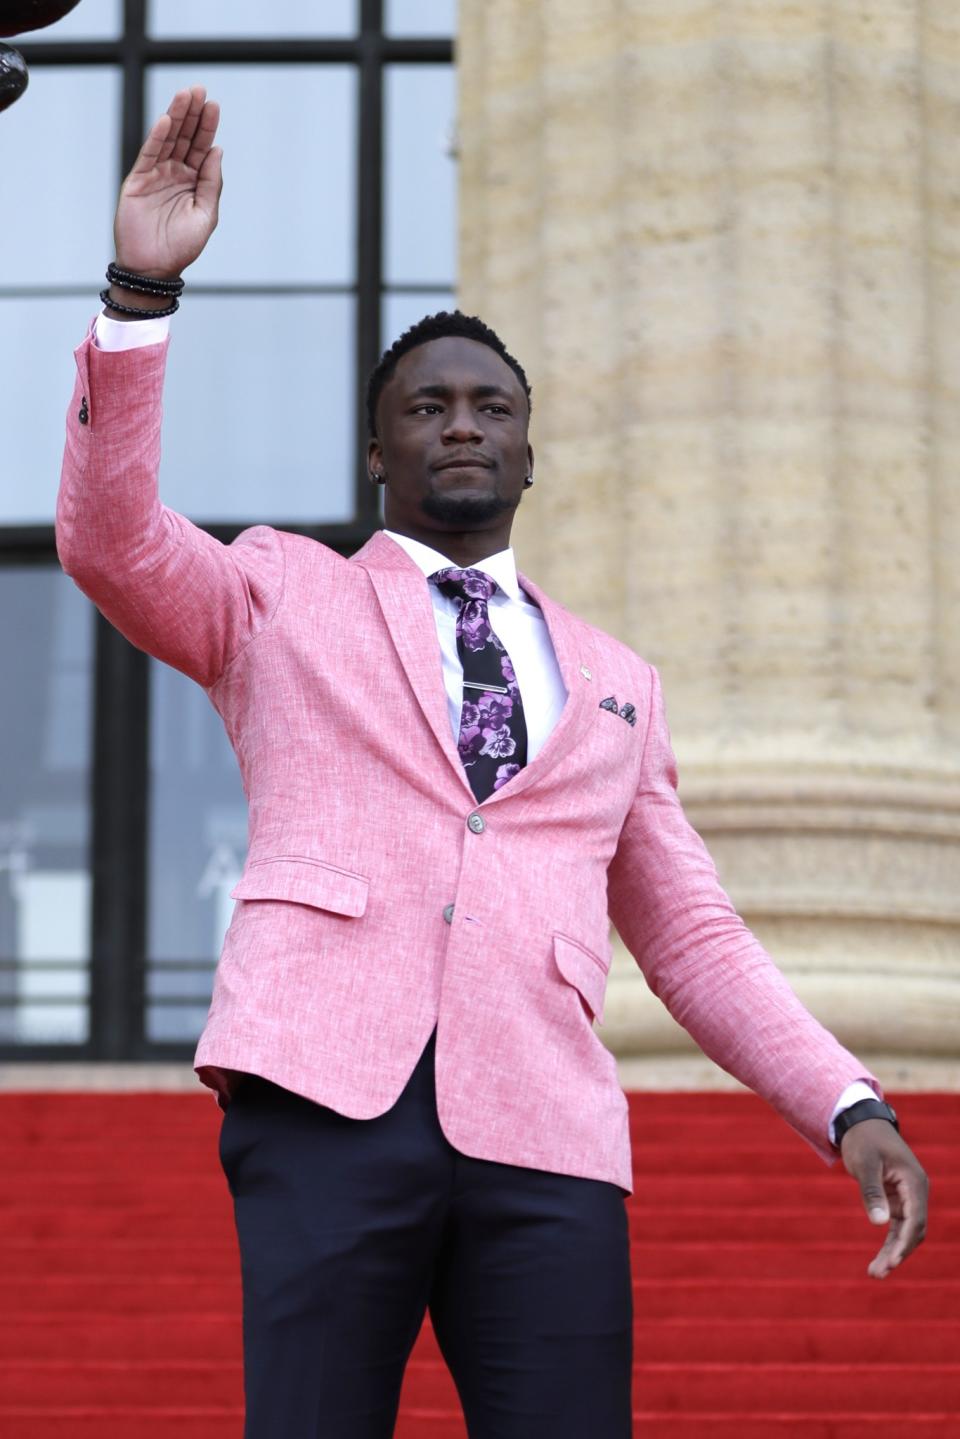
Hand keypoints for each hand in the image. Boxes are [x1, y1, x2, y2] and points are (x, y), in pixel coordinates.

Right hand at [113, 85, 221, 279]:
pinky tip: (167, 120)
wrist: (154, 268)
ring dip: (176, 116)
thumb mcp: (205, 215)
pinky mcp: (138, 180)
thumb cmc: (181, 247)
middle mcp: (175, 174)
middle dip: (192, 114)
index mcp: (194, 182)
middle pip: (185, 137)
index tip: (213, 105)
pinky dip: (157, 137)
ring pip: (167, 140)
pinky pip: (149, 154)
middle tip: (199, 90)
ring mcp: (156, 175)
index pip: (202, 148)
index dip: (207, 127)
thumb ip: (211, 183)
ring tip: (185, 95)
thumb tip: (217, 151)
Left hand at [841, 1118, 927, 1277]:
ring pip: (906, 1232)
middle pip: (913, 1231)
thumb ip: (872, 1192)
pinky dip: (889, 1242)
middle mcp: (916, 1192)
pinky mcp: (897, 1200)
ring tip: (875, 1273)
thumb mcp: (865, 1164)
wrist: (861, 1123)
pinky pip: (897, 1226)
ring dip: (893, 1252)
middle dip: (897, 1253)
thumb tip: (879, 1223)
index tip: (891, 1261)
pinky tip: (880, 1258)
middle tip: (876, 1273)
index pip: (916, 1220)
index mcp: (914, 1182)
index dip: (904, 1243)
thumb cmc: (863, 1140)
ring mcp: (908, 1197)